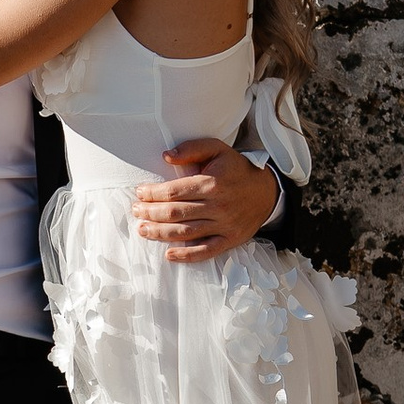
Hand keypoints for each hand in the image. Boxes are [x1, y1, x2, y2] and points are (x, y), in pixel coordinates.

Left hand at [133, 137, 278, 263]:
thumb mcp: (218, 149)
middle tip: (136, 211)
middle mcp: (218, 205)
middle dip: (150, 213)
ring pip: (185, 232)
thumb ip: (192, 148)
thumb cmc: (236, 169)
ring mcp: (224, 225)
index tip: (140, 193)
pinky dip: (186, 255)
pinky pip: (206, 251)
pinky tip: (169, 254)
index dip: (153, 193)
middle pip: (175, 213)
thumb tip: (166, 156)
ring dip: (160, 233)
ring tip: (143, 229)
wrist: (267, 191)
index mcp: (212, 182)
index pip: (174, 191)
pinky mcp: (230, 239)